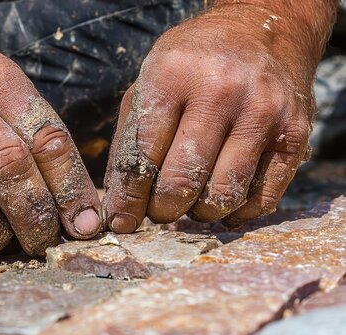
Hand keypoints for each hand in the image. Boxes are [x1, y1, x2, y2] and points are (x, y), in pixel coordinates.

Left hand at [103, 4, 315, 230]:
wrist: (262, 32)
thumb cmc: (193, 64)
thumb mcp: (149, 82)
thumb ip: (130, 139)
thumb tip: (120, 202)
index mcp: (172, 77)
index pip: (141, 158)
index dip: (127, 200)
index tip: (122, 222)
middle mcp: (220, 92)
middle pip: (181, 183)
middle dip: (162, 210)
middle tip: (159, 210)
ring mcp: (263, 113)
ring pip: (223, 196)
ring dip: (199, 213)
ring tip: (190, 203)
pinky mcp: (295, 134)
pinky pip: (262, 198)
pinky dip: (236, 212)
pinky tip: (222, 202)